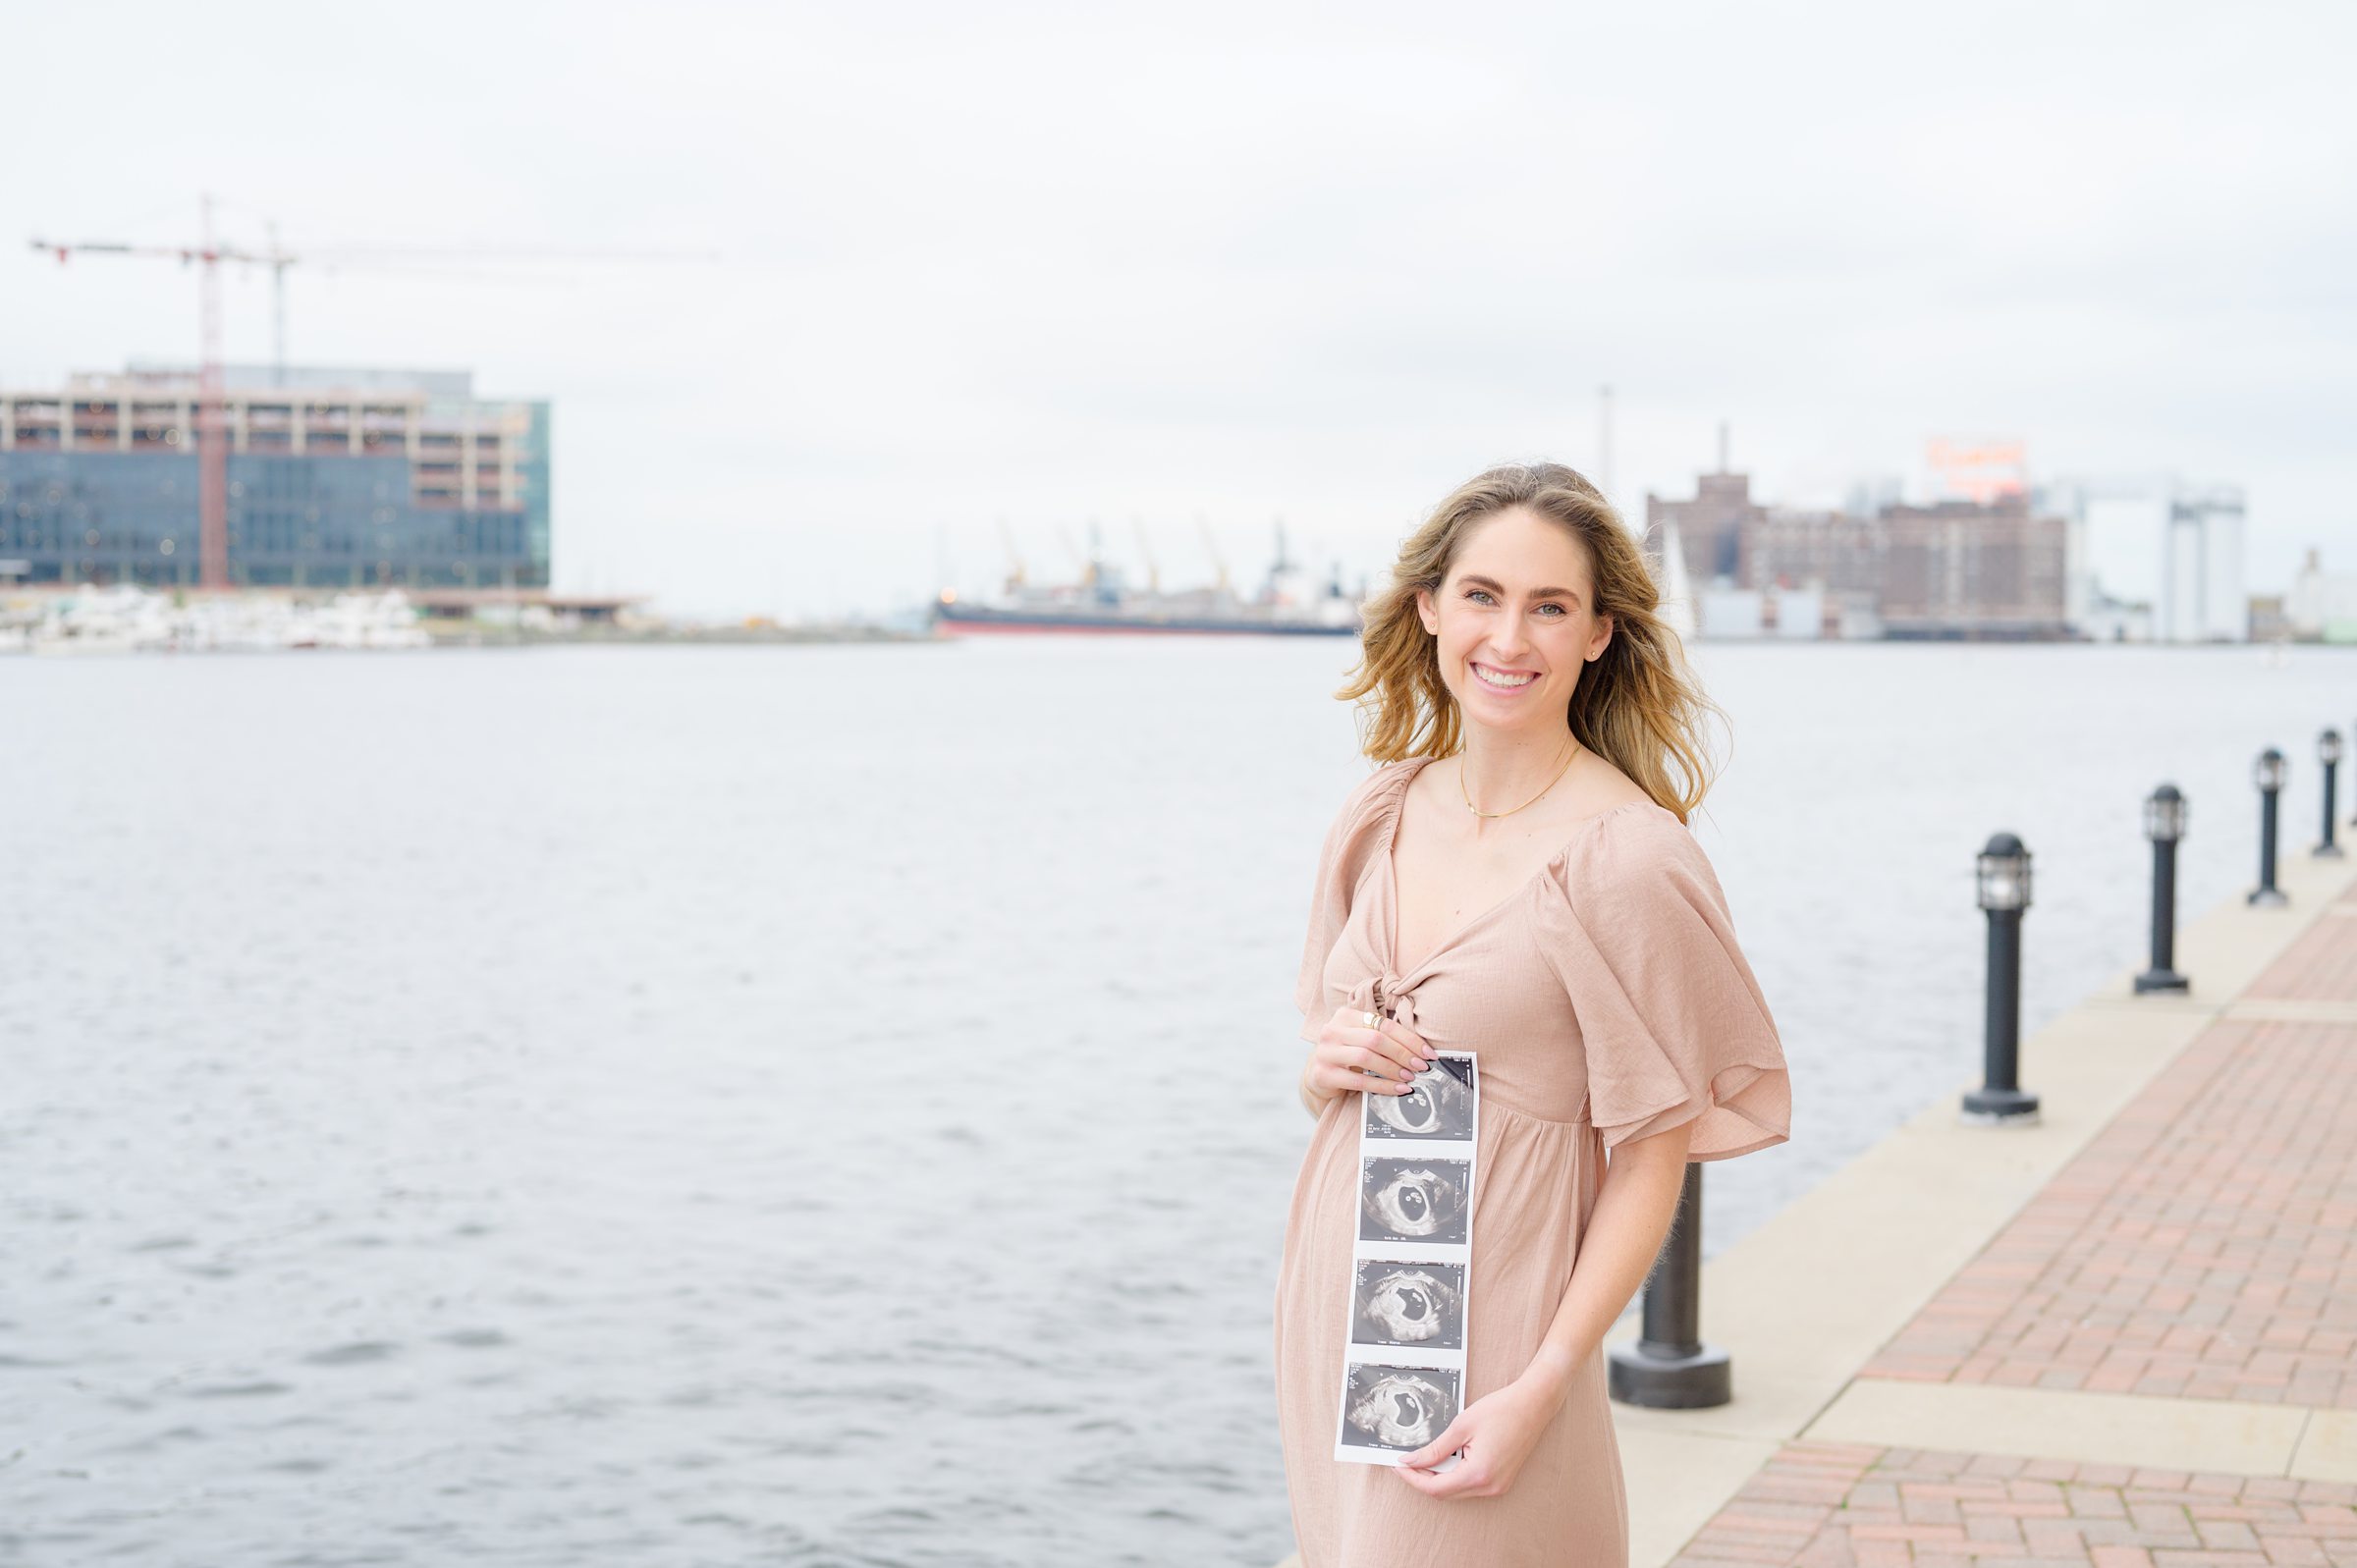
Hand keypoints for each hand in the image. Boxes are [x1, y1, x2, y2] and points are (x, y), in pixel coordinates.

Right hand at [1301, 1005, 1436, 1110]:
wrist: (1319, 1074)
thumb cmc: (1348, 1054)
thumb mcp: (1361, 1039)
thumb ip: (1383, 1038)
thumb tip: (1421, 1051)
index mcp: (1345, 1015)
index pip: (1384, 1024)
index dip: (1409, 1039)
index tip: (1428, 1053)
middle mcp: (1332, 1030)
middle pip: (1375, 1039)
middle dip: (1403, 1054)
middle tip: (1421, 1067)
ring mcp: (1325, 1052)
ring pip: (1366, 1058)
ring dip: (1393, 1069)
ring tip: (1410, 1077)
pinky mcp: (1323, 1074)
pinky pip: (1358, 1081)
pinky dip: (1382, 1086)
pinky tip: (1398, 1089)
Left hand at [1391, 1374, 1560, 1499]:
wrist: (1533, 1405)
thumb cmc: (1502, 1410)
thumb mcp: (1461, 1426)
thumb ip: (1434, 1449)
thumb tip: (1411, 1461)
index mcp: (1478, 1475)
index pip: (1435, 1488)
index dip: (1412, 1478)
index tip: (1397, 1466)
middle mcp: (1489, 1487)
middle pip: (1444, 1493)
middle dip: (1422, 1478)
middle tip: (1406, 1460)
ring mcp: (1497, 1487)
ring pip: (1456, 1491)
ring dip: (1438, 1477)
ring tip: (1425, 1456)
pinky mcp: (1501, 1482)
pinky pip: (1470, 1485)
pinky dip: (1454, 1475)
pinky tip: (1446, 1459)